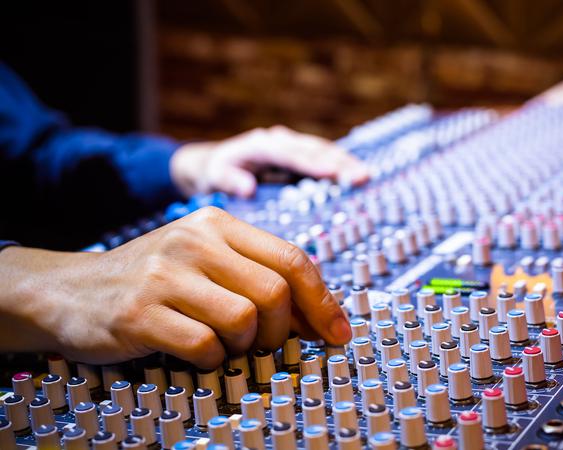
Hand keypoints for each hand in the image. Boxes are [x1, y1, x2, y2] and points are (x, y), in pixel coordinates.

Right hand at [0, 207, 350, 368]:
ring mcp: (165, 275)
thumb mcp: (205, 261)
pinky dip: (210, 361)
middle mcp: (194, 241)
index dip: (323, 302)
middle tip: (266, 345)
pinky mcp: (140, 312)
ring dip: (243, 346)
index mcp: (217, 224)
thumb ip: (258, 276)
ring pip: (244, 320)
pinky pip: (205, 347)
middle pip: (275, 292)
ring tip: (222, 345)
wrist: (70, 290)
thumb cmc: (154, 281)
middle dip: (281, 331)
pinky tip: (195, 353)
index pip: (293, 258)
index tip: (339, 333)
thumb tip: (319, 317)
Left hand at [170, 126, 368, 197]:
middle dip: (339, 163)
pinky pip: (323, 158)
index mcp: (262, 145)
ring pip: (323, 151)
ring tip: (366, 176)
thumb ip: (229, 180)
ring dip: (345, 163)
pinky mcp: (300, 155)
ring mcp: (292, 146)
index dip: (312, 164)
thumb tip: (248, 188)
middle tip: (361, 176)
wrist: (214, 162)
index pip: (291, 154)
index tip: (332, 174)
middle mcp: (281, 140)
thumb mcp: (214, 176)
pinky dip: (341, 165)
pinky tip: (357, 175)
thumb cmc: (216, 170)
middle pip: (314, 150)